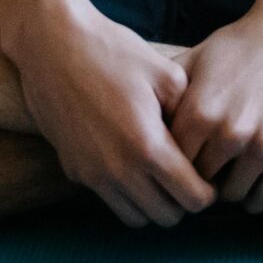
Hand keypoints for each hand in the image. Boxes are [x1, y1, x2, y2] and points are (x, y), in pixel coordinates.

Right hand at [3, 1, 217, 228]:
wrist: (52, 44)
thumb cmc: (112, 52)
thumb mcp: (166, 74)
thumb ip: (189, 115)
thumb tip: (199, 144)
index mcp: (148, 147)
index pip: (192, 199)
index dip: (208, 193)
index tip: (209, 177)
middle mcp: (119, 170)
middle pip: (166, 217)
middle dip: (183, 202)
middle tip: (188, 177)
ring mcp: (92, 174)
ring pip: (135, 217)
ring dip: (153, 204)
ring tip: (160, 176)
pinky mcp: (73, 169)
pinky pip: (108, 198)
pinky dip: (125, 194)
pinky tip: (131, 164)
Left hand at [167, 2, 262, 212]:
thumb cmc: (241, 44)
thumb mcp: (197, 58)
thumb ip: (167, 90)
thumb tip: (135, 115)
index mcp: (199, 112)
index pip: (172, 164)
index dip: (173, 167)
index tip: (178, 166)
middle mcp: (229, 132)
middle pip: (201, 183)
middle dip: (199, 181)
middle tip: (202, 177)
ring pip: (233, 194)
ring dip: (228, 189)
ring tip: (227, 178)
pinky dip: (255, 197)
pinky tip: (251, 185)